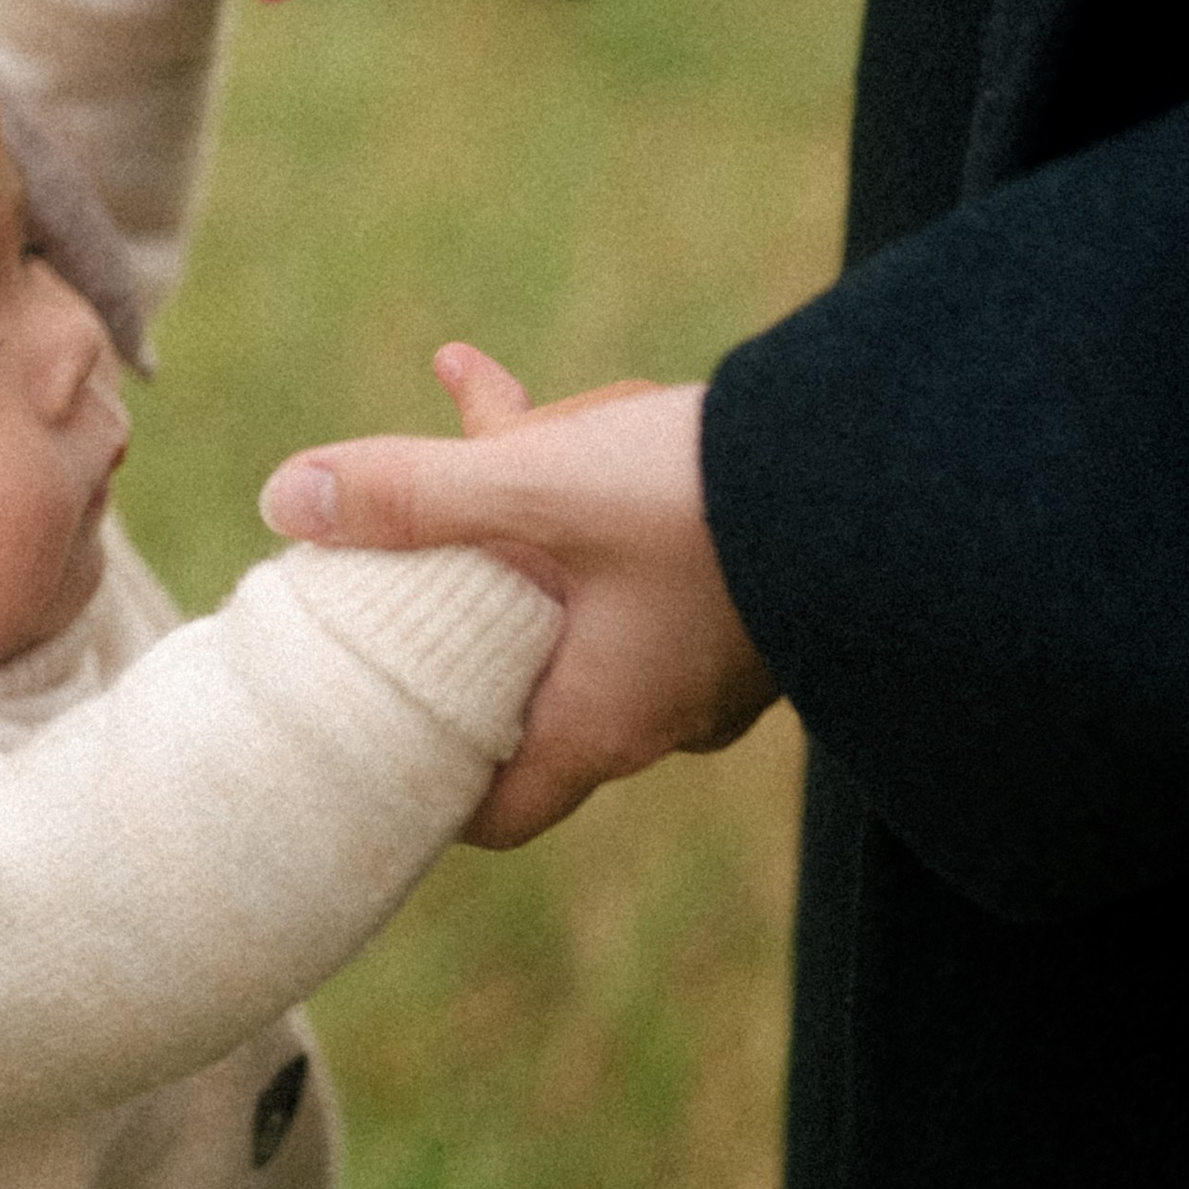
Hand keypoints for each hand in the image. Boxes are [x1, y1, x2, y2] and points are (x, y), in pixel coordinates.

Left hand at [258, 348, 775, 842]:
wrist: (904, 463)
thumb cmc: (719, 499)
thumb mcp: (542, 485)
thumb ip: (412, 494)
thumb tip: (285, 497)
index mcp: (601, 723)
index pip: (492, 811)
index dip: (421, 785)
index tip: (362, 732)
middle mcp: (658, 711)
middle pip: (518, 680)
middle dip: (458, 595)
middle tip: (400, 549)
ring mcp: (708, 657)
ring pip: (575, 591)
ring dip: (518, 511)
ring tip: (467, 405)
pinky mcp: (745, 592)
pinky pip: (634, 544)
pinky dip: (580, 477)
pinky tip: (513, 377)